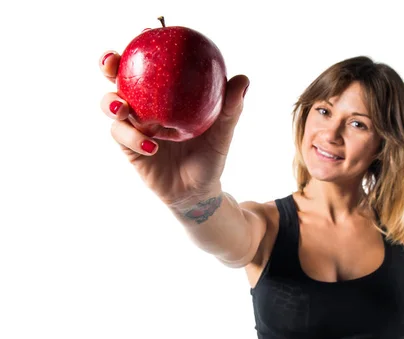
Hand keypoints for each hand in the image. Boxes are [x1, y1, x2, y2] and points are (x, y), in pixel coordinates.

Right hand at [98, 50, 249, 205]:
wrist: (198, 191)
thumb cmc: (211, 157)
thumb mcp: (223, 133)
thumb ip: (230, 108)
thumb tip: (242, 79)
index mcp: (165, 95)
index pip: (150, 65)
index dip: (144, 46)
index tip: (148, 31)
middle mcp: (145, 105)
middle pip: (118, 78)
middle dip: (110, 64)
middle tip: (112, 61)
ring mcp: (134, 125)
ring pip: (111, 105)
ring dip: (111, 102)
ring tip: (122, 108)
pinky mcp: (128, 146)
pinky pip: (121, 135)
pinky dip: (133, 138)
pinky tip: (151, 145)